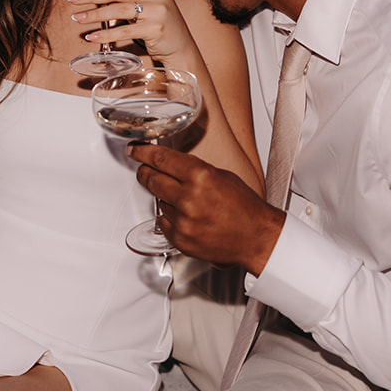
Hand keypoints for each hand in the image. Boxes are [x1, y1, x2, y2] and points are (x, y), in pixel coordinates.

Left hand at [66, 0, 194, 61]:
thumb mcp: (148, 4)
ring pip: (118, 10)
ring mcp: (158, 10)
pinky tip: (92, 37)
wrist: (181, 48)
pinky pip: (124, 31)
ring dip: (94, 15)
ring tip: (78, 18)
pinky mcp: (156, 29)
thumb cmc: (160, 25)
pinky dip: (106, 34)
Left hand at [130, 144, 284, 272]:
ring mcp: (183, 220)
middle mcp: (189, 198)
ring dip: (165, 198)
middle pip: (152, 179)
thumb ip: (194, 170)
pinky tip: (185, 216)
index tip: (134, 150)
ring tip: (184, 200)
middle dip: (145, 172)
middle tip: (144, 170)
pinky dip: (170, 217)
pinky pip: (163, 222)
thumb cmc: (245, 207)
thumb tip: (170, 165)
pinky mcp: (180, 239)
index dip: (143, 152)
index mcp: (201, 176)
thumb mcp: (220, 176)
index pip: (161, 159)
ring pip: (158, 202)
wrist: (256, 237)